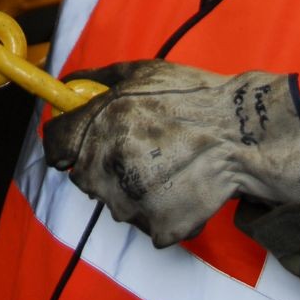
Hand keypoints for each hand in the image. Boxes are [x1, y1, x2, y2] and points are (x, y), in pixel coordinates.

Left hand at [42, 60, 299, 247]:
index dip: (65, 144)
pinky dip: (162, 212)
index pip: (55, 147)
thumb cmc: (194, 96)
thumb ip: (97, 78)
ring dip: (133, 191)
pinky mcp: (158, 227)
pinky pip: (148, 224)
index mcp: (99, 126)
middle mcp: (108, 167)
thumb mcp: (142, 72)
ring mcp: (132, 202)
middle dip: (104, 166)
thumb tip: (68, 82)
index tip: (77, 145)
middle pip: (84, 178)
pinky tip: (182, 188)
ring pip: (116, 203)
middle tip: (141, 150)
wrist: (244, 132)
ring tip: (168, 166)